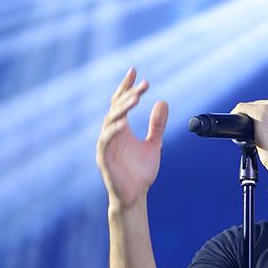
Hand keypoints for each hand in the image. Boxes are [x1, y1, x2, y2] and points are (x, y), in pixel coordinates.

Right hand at [97, 67, 168, 209]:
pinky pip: (105, 140)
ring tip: (135, 98)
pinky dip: (112, 130)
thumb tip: (163, 102)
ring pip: (111, 120)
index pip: (121, 102)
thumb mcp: (154, 144)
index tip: (135, 71)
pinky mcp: (104, 158)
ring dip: (122, 108)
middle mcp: (111, 133)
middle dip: (128, 93)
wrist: (135, 196)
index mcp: (121, 128)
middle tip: (142, 84)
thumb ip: (157, 125)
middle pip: (117, 107)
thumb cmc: (140, 172)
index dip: (127, 86)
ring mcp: (106, 144)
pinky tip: (123, 123)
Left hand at [231, 96, 267, 182]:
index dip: (260, 115)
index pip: (266, 105)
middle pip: (258, 104)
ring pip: (250, 106)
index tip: (256, 122)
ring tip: (247, 129)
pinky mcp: (259, 112)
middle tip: (252, 128)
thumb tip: (264, 121)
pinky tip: (237, 123)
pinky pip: (242, 108)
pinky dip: (237, 113)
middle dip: (253, 116)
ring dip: (247, 116)